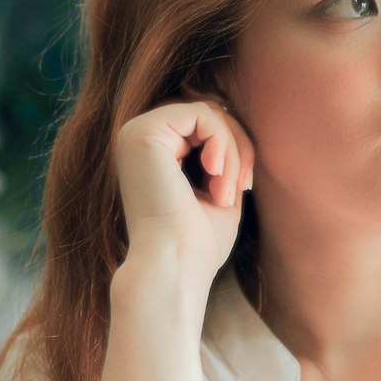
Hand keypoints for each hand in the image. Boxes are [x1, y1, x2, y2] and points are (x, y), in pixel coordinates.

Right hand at [114, 96, 254, 284]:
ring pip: (208, 113)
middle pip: (208, 114)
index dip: (235, 149)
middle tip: (242, 187)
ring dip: (232, 151)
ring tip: (227, 192)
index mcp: (151, 152)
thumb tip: (243, 131)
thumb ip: (223, 158)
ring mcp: (136, 132)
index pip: (204, 126)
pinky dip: (223, 145)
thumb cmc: (197, 243)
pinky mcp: (145, 132)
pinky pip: (202, 115)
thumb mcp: (218, 191)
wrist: (174, 267)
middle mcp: (137, 138)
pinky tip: (216, 178)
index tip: (244, 187)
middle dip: (238, 147)